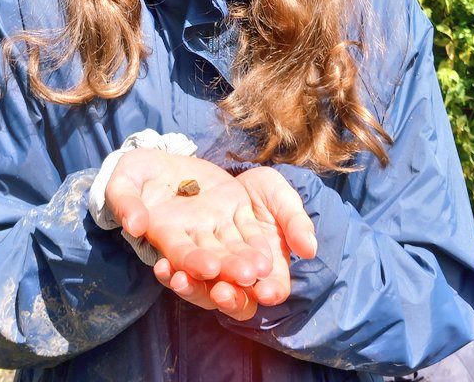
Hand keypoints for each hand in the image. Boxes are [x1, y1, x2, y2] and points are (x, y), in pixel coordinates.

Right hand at [105, 150, 272, 286]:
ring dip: (247, 260)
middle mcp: (192, 235)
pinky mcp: (234, 206)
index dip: (192, 262)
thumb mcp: (123, 182)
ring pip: (233, 247)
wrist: (158, 160)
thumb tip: (133, 225)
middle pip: (211, 258)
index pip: (179, 252)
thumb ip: (124, 203)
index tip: (208, 267)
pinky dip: (257, 242)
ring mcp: (215, 223)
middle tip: (246, 275)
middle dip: (227, 269)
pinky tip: (268, 253)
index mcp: (164, 233)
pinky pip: (247, 227)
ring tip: (261, 268)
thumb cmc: (135, 173)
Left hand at [152, 166, 315, 317]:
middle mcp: (239, 274)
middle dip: (230, 297)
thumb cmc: (264, 191)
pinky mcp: (187, 253)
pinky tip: (163, 267)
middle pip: (236, 297)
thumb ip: (296, 222)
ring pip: (204, 289)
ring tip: (183, 280)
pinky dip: (170, 271)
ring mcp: (212, 266)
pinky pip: (179, 269)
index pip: (273, 287)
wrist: (233, 175)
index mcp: (269, 266)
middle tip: (223, 291)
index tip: (265, 290)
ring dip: (194, 289)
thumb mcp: (281, 198)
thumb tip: (310, 250)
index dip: (271, 291)